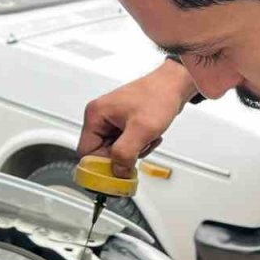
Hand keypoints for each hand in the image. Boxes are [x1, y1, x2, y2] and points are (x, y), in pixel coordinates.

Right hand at [79, 60, 196, 177]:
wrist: (174, 85)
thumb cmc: (158, 96)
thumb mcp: (141, 129)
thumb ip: (125, 153)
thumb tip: (117, 171)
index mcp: (96, 115)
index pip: (86, 152)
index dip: (100, 166)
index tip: (116, 174)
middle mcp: (100, 117)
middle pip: (101, 153)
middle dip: (122, 157)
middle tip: (138, 150)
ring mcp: (111, 120)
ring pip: (115, 151)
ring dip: (133, 151)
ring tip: (147, 139)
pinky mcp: (123, 123)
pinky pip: (125, 145)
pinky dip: (139, 145)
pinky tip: (149, 136)